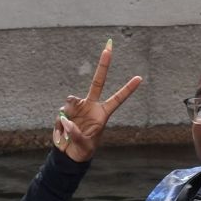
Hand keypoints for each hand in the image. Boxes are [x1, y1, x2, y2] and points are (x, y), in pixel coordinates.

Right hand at [53, 40, 142, 162]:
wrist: (69, 153)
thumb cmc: (83, 149)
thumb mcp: (84, 145)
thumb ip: (77, 133)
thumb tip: (67, 120)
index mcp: (102, 113)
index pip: (117, 99)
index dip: (128, 89)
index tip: (140, 78)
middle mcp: (91, 106)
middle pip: (98, 81)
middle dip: (103, 64)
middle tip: (109, 47)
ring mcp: (77, 107)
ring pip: (71, 101)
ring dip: (68, 113)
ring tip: (68, 131)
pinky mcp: (65, 112)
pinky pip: (61, 115)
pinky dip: (60, 125)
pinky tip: (62, 135)